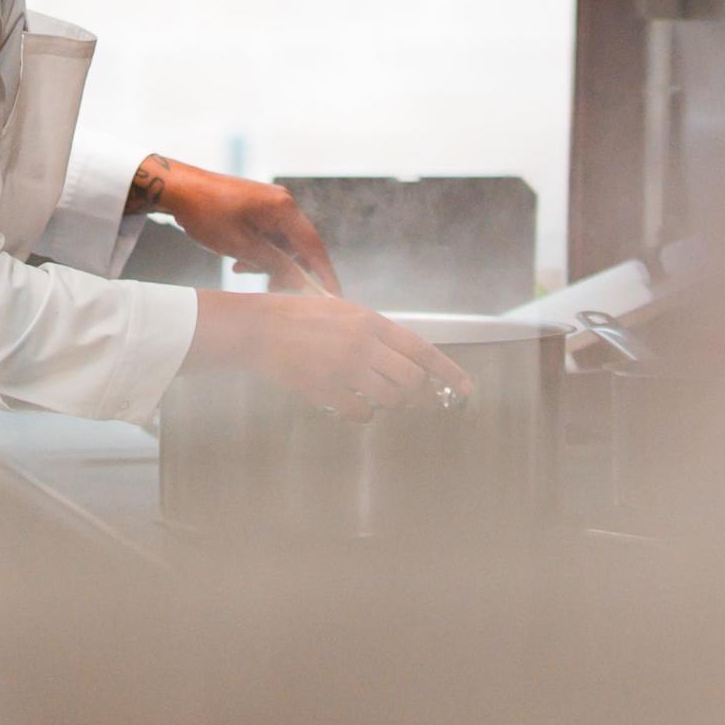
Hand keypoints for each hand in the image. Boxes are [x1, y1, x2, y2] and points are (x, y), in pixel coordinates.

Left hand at [129, 155, 340, 296]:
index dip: (324, 274)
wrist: (178, 188)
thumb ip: (274, 264)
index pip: (313, 246)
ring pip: (281, 244)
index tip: (333, 297)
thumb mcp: (241, 245)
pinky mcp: (256, 208)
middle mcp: (282, 203)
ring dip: (269, 263)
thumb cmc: (207, 213)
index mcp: (283, 208)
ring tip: (244, 271)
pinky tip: (239, 263)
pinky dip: (259, 252)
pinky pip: (268, 236)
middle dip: (289, 271)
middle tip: (274, 291)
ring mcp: (269, 204)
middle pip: (299, 246)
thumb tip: (301, 282)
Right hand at [185, 291, 473, 420]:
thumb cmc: (296, 315)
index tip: (467, 390)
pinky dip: (360, 413)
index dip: (449, 373)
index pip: (422, 351)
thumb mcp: (341, 312)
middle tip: (417, 401)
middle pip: (412, 382)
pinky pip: (360, 413)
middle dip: (418, 395)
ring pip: (389, 400)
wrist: (257, 329)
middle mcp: (364, 346)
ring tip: (372, 395)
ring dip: (387, 403)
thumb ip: (372, 332)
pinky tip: (348, 403)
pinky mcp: (326, 391)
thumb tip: (403, 357)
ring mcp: (345, 370)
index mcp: (370, 322)